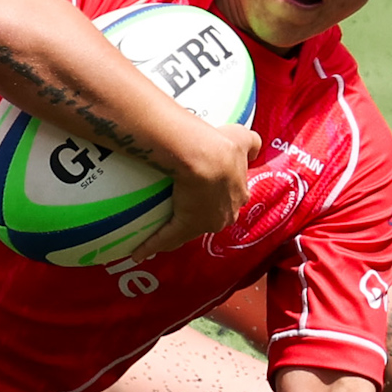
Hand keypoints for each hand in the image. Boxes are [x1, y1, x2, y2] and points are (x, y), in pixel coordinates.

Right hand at [132, 123, 262, 258]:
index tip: (204, 194)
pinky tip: (137, 252)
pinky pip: (166, 238)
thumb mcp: (241, 138)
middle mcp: (226, 214)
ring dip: (175, 234)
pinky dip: (152, 245)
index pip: (228, 200)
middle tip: (179, 212)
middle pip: (210, 218)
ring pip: (188, 232)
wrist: (203, 156)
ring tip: (157, 233)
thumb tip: (253, 150)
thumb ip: (250, 144)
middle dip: (199, 219)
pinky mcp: (185, 227)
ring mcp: (205, 223)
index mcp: (238, 194)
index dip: (218, 198)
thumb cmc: (220, 145)